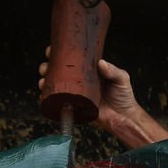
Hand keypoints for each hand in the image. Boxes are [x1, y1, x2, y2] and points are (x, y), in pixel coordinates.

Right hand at [38, 49, 167, 148]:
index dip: (58, 53)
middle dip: (47, 66)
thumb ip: (113, 71)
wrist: (124, 117)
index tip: (51, 50)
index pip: (70, 59)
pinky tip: (44, 95)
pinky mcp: (75, 107)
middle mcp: (79, 81)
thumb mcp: (121, 78)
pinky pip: (59, 102)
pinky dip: (49, 99)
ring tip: (43, 80)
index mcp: (88, 70)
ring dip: (45, 81)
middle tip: (46, 66)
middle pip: (57, 70)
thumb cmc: (124, 96)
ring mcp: (75, 94)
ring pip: (55, 85)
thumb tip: (100, 63)